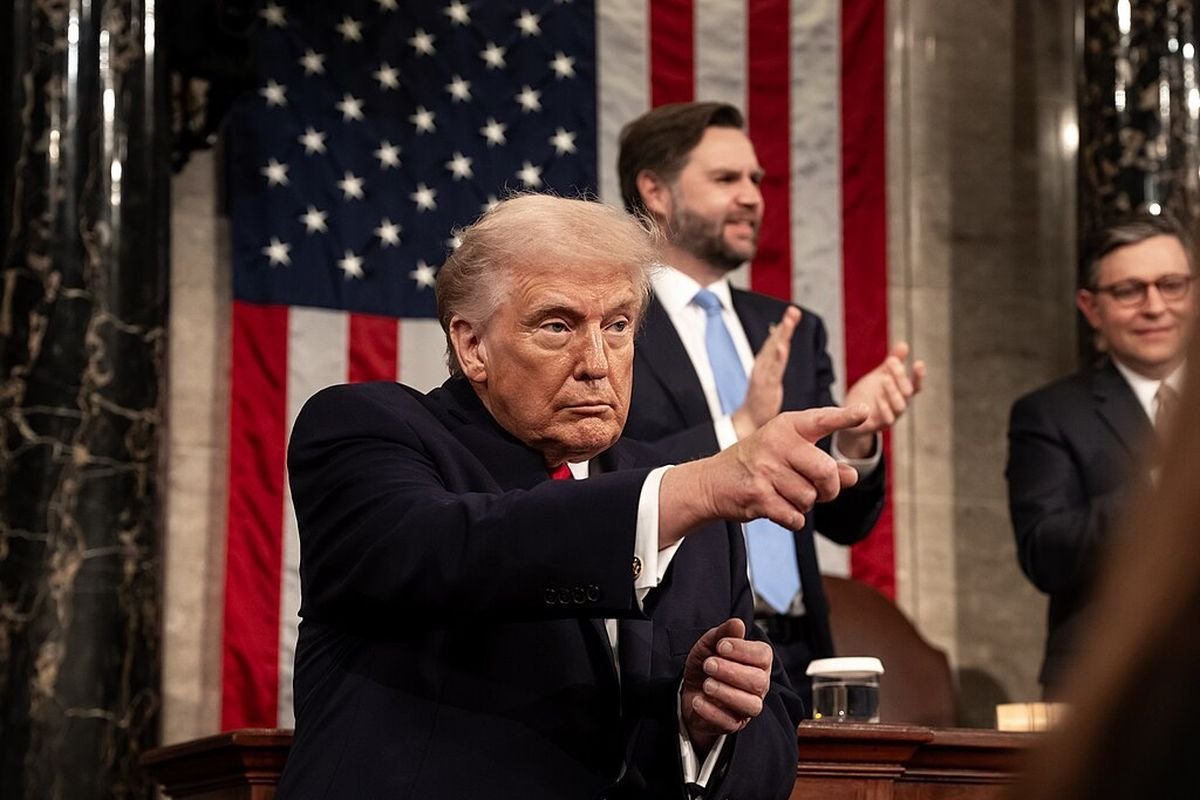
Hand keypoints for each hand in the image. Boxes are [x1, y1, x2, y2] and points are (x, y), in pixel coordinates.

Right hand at [659, 404, 868, 546]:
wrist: (711, 482)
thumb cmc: (757, 464)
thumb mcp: (788, 454)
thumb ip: (823, 463)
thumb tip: (852, 476)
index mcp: (786, 427)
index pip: (821, 419)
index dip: (845, 417)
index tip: (865, 411)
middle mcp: (776, 444)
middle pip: (826, 472)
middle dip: (830, 490)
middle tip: (822, 492)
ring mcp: (765, 470)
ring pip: (810, 498)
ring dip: (804, 504)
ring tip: (785, 494)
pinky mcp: (758, 496)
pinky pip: (795, 517)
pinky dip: (792, 519)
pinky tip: (777, 509)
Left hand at [681, 618, 772, 756]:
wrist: (690, 692)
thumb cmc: (706, 667)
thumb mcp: (710, 645)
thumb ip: (723, 633)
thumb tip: (737, 623)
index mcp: (757, 662)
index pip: (763, 655)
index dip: (743, 650)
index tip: (721, 646)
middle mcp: (758, 686)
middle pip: (758, 681)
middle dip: (732, 671)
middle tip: (708, 664)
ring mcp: (747, 707)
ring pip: (751, 705)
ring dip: (726, 692)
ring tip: (706, 684)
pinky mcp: (733, 724)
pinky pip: (729, 722)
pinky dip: (712, 711)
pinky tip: (698, 700)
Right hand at [731, 306, 801, 438]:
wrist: (748, 422)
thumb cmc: (761, 401)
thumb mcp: (769, 379)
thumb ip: (774, 362)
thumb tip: (780, 346)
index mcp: (765, 364)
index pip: (775, 341)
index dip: (784, 327)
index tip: (794, 312)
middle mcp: (763, 367)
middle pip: (774, 342)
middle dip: (784, 326)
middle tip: (793, 311)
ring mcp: (763, 376)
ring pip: (773, 353)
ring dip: (781, 336)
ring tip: (789, 322)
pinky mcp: (765, 387)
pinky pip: (773, 370)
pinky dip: (777, 357)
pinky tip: (782, 346)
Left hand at [836, 342, 925, 457]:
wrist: (851, 418)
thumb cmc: (870, 395)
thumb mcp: (880, 376)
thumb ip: (892, 363)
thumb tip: (903, 344)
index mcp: (900, 395)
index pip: (914, 387)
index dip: (918, 376)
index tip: (919, 363)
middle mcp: (897, 408)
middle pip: (906, 395)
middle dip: (900, 379)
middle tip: (891, 363)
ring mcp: (886, 418)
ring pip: (897, 410)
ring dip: (892, 393)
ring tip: (884, 379)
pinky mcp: (873, 426)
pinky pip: (881, 422)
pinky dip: (881, 410)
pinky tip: (875, 398)